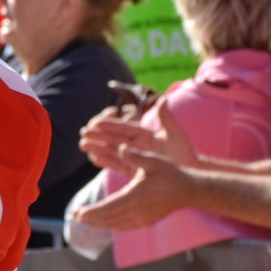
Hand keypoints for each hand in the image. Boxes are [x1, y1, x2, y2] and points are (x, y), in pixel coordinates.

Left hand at [68, 146, 193, 230]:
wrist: (189, 191)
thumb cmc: (171, 173)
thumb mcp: (153, 161)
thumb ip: (135, 155)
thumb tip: (121, 146)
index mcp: (135, 197)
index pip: (108, 208)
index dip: (92, 212)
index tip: (77, 213)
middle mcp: (137, 211)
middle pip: (108, 219)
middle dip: (90, 218)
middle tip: (75, 216)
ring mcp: (142, 219)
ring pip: (115, 225)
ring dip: (99, 223)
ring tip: (85, 219)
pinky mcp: (146, 222)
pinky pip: (124, 227)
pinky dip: (112, 225)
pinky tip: (105, 222)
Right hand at [79, 98, 195, 173]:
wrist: (188, 172)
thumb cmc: (184, 153)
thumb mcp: (175, 134)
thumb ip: (166, 117)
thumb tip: (163, 98)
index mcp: (144, 133)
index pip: (123, 127)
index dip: (110, 124)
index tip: (96, 122)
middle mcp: (136, 144)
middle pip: (113, 138)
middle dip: (98, 135)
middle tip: (83, 133)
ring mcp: (134, 156)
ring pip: (112, 150)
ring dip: (97, 147)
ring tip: (82, 145)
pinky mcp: (133, 168)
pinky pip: (116, 164)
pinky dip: (105, 161)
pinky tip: (94, 159)